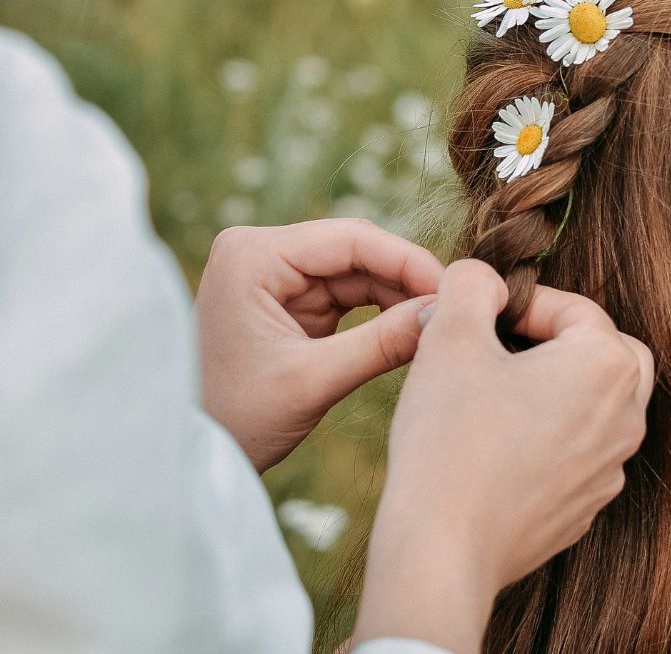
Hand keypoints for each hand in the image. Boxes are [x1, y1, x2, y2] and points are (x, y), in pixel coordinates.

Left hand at [195, 219, 442, 472]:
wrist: (195, 455)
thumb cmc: (234, 419)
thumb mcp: (312, 381)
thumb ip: (382, 343)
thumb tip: (445, 314)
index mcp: (252, 255)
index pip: (349, 238)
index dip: (407, 261)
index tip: (451, 290)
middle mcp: (261, 252)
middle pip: (357, 250)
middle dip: (406, 280)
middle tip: (452, 310)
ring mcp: (275, 274)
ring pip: (359, 272)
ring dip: (398, 297)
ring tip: (436, 325)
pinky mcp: (289, 300)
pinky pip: (349, 295)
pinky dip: (381, 312)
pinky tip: (410, 330)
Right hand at [353, 260, 653, 653]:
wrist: (444, 550)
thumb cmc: (450, 439)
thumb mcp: (450, 337)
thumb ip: (471, 284)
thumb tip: (485, 279)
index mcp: (607, 367)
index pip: (576, 309)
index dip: (523, 304)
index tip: (481, 318)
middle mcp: (626, 418)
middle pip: (607, 354)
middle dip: (558, 342)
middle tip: (504, 349)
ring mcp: (610, 470)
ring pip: (596, 405)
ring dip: (555, 389)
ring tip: (495, 395)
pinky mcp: (585, 508)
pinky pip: (579, 453)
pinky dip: (549, 437)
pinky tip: (497, 446)